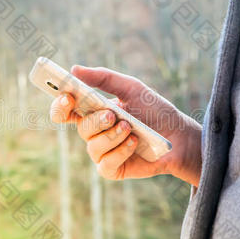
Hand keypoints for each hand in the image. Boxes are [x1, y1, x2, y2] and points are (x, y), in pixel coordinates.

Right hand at [50, 65, 201, 185]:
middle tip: (112, 114)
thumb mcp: (131, 88)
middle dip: (96, 120)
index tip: (67, 96)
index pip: (65, 110)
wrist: (179, 135)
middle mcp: (93, 132)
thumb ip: (103, 78)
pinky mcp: (111, 169)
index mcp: (93, 111)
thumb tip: (74, 70)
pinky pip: (105, 163)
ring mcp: (101, 152)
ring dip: (112, 135)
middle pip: (81, 127)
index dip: (60, 105)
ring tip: (131, 128)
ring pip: (93, 145)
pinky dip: (120, 151)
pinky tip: (134, 143)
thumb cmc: (154, 111)